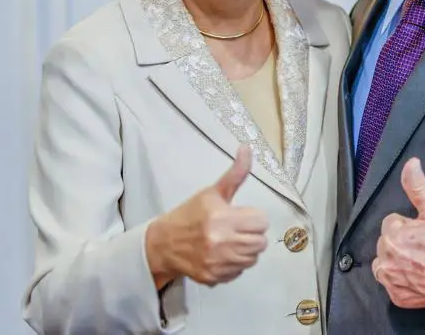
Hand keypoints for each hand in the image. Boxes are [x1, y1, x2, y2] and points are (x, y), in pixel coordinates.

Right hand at [146, 145, 268, 287]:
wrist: (163, 243)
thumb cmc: (190, 214)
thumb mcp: (212, 192)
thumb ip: (235, 173)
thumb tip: (247, 147)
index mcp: (222, 217)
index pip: (261, 222)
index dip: (254, 218)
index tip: (242, 216)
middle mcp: (221, 242)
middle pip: (260, 242)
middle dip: (253, 234)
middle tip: (238, 229)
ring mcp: (217, 262)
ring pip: (253, 258)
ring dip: (246, 250)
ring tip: (232, 241)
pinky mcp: (214, 277)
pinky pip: (240, 272)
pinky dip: (235, 264)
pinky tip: (223, 255)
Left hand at [372, 158, 424, 308]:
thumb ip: (417, 185)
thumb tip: (410, 164)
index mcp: (392, 235)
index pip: (391, 223)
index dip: (408, 225)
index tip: (422, 231)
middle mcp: (387, 259)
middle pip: (387, 244)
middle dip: (401, 242)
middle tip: (423, 246)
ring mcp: (392, 280)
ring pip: (385, 264)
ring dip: (396, 261)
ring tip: (419, 260)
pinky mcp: (398, 297)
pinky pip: (391, 284)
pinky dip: (401, 281)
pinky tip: (418, 275)